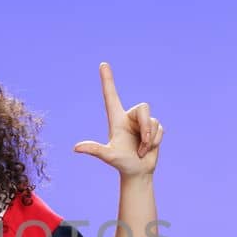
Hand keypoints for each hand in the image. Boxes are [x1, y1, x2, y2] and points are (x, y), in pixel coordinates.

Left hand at [73, 62, 162, 176]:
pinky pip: (160, 129)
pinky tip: (148, 148)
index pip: (110, 95)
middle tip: (142, 143)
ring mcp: (142, 122)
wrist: (137, 172)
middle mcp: (129, 117)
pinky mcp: (153, 128)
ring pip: (152, 121)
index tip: (103, 64)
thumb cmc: (121, 164)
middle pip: (144, 108)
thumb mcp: (108, 156)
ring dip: (150, 138)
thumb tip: (76, 148)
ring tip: (141, 149)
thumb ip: (95, 150)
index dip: (107, 80)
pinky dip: (156, 141)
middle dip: (146, 126)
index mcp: (116, 119)